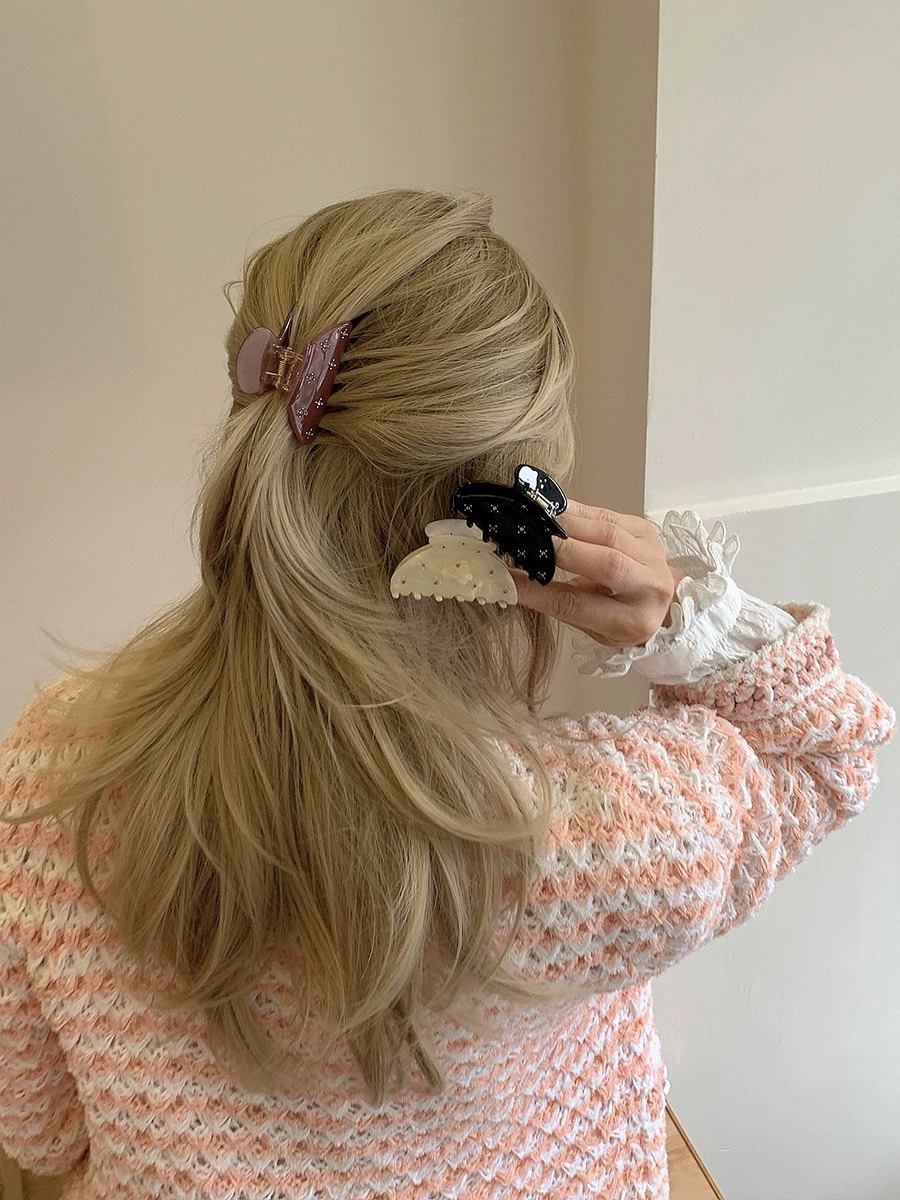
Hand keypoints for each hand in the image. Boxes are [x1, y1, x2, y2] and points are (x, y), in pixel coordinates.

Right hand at [509, 499, 687, 648]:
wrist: (662, 601)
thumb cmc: (621, 617)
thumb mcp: (592, 625)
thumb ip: (560, 603)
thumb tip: (514, 579)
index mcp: (631, 622)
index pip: (579, 606)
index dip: (540, 592)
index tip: (510, 579)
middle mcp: (649, 589)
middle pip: (606, 565)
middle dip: (563, 550)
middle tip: (528, 541)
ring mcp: (652, 556)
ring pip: (609, 534)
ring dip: (569, 525)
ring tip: (538, 521)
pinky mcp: (647, 531)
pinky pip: (609, 516)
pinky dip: (579, 512)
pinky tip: (556, 511)